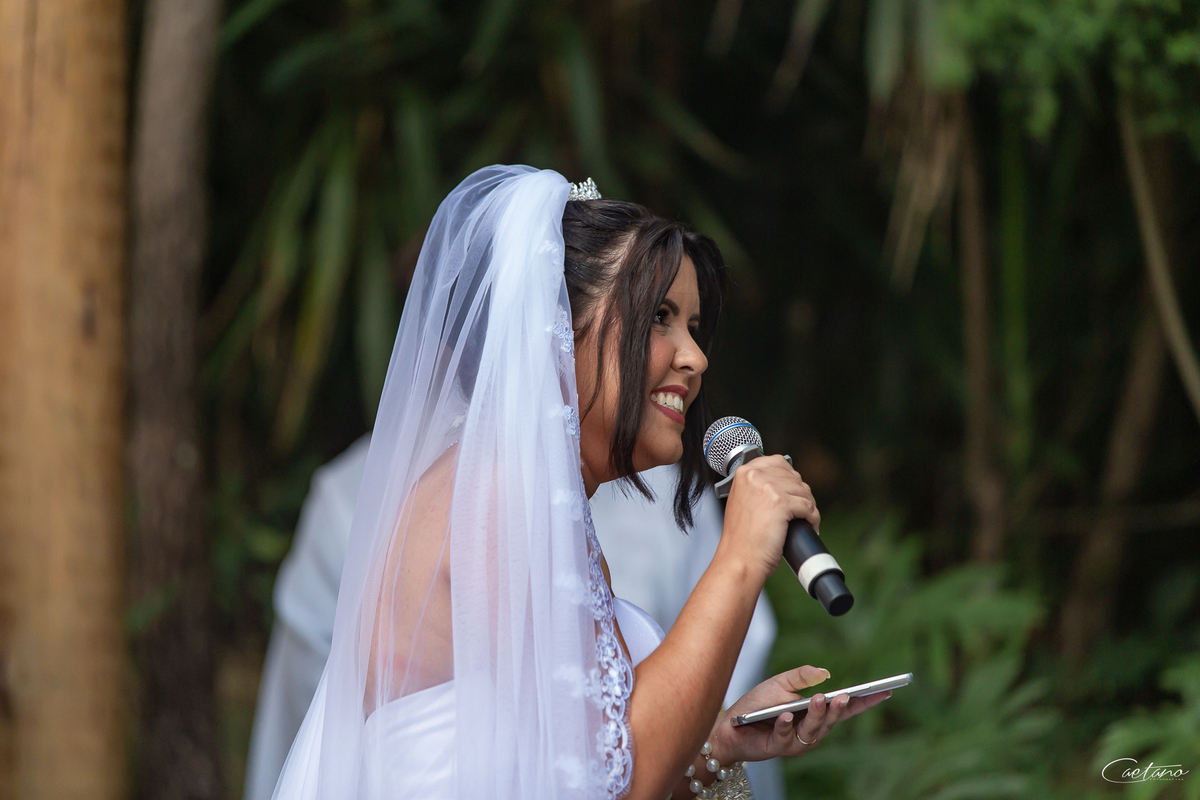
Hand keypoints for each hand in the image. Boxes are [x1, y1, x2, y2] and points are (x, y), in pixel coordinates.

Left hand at [711, 666, 890, 762]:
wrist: (730, 726)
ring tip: (819, 699)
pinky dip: (785, 725)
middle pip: (832, 720)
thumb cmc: (758, 704)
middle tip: (846, 696)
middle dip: (840, 708)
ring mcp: (798, 741)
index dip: (866, 701)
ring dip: (816, 714)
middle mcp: (811, 730)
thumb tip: (826, 672)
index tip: (885, 691)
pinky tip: (785, 715)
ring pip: (813, 729)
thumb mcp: (780, 683)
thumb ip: (801, 676)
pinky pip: (785, 735)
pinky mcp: (780, 747)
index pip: (846, 708)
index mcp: (815, 712)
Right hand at [719, 455, 819, 580]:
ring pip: (804, 491)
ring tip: (805, 521)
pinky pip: (808, 507)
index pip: (778, 462)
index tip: (792, 491)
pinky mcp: (781, 503)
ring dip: (809, 507)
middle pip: (794, 477)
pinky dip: (813, 519)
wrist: (739, 560)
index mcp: (743, 473)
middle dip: (801, 495)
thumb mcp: (742, 501)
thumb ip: (757, 486)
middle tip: (801, 511)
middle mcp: (754, 476)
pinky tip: (809, 527)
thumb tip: (784, 482)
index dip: (790, 478)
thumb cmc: (742, 538)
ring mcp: (767, 488)